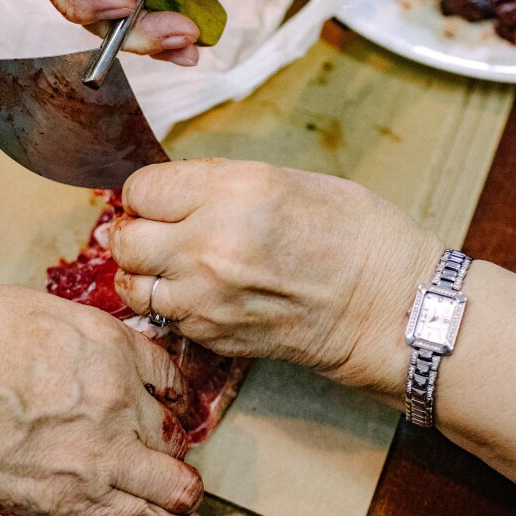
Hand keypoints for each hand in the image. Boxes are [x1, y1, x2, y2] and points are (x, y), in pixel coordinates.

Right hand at [0, 285, 232, 515]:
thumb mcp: (25, 307)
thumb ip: (73, 330)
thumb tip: (83, 346)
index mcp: (106, 343)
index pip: (163, 367)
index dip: (171, 384)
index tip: (171, 395)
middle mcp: (117, 397)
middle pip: (169, 425)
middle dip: (170, 434)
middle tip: (167, 443)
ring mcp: (100, 453)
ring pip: (173, 481)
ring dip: (186, 490)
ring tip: (196, 501)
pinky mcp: (72, 502)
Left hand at [109, 160, 440, 390]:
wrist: (391, 307)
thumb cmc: (354, 233)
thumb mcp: (285, 180)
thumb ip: (218, 184)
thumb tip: (173, 192)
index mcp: (230, 193)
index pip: (141, 189)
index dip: (147, 193)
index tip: (159, 198)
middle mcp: (208, 245)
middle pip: (125, 240)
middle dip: (135, 231)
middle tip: (157, 230)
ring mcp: (206, 298)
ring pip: (132, 284)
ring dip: (145, 272)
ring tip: (172, 264)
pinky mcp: (212, 335)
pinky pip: (163, 315)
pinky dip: (170, 303)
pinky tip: (198, 292)